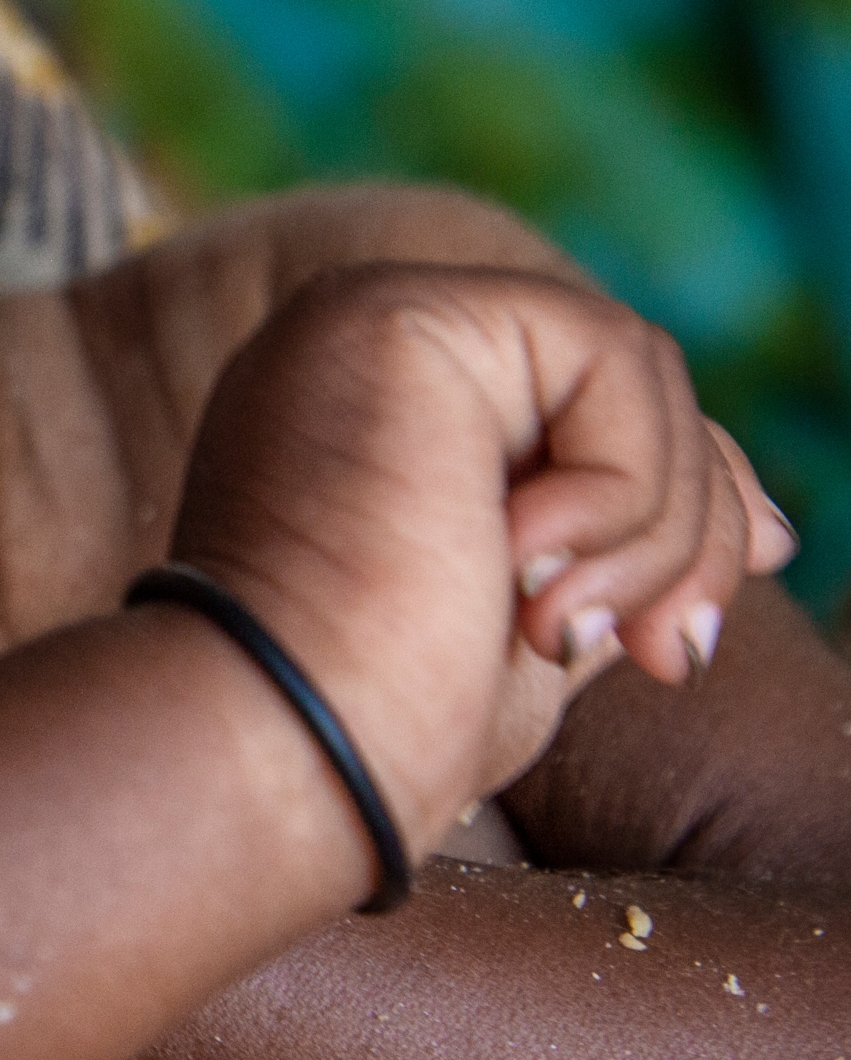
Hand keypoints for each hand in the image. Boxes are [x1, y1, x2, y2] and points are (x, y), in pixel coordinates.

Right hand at [166, 263, 796, 864]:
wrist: (289, 746)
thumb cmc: (385, 720)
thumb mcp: (540, 617)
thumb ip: (623, 544)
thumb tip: (769, 528)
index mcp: (367, 412)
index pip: (576, 405)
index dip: (683, 499)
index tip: (692, 635)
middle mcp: (355, 345)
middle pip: (619, 379)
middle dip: (689, 529)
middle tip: (670, 658)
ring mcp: (367, 315)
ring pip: (632, 365)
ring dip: (656, 528)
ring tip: (568, 632)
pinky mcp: (399, 313)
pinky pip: (609, 353)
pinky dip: (624, 485)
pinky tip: (528, 567)